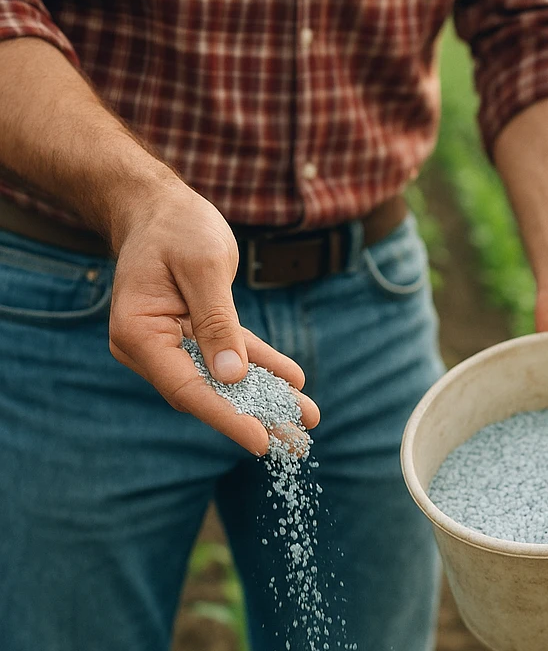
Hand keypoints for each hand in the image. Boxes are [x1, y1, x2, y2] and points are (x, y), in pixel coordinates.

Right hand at [108, 180, 318, 454]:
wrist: (161, 207)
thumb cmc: (176, 227)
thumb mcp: (203, 265)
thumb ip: (217, 320)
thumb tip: (232, 375)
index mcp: (140, 334)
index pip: (186, 388)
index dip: (225, 417)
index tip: (259, 440)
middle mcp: (151, 348)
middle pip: (207, 393)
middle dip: (254, 417)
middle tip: (297, 444)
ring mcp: (172, 344)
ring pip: (225, 380)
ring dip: (265, 398)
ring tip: (306, 419)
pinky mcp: (195, 334)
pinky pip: (233, 357)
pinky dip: (263, 368)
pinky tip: (294, 382)